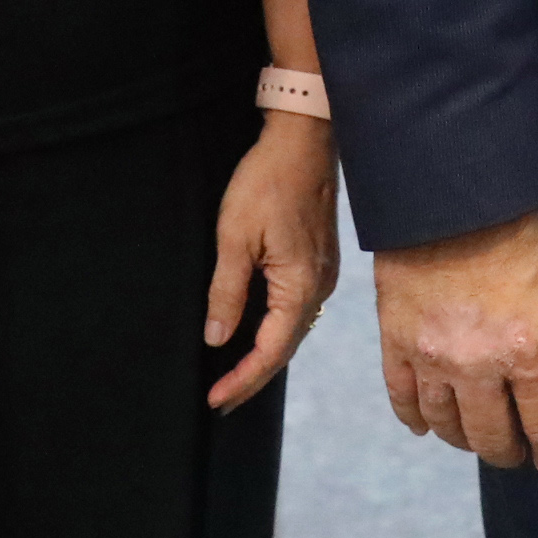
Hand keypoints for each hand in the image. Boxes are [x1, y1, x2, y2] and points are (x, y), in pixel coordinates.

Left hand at [204, 113, 339, 411]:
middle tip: (221, 400)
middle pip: (286, 348)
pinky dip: (275, 330)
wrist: (303, 137)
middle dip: (252, 376)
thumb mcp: (235, 236)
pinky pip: (297, 309)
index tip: (215, 400)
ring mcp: (322, 273)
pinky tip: (256, 334)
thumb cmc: (268, 180)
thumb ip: (227, 292)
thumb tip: (217, 339)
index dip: (242, 379)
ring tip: (234, 376)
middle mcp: (319, 286)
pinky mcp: (318, 260)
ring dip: (264, 356)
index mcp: (300, 285)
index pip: (271, 351)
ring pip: (293, 330)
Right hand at [372, 207, 537, 478]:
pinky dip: (414, 418)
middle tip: (513, 452)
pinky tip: (425, 427)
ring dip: (463, 438)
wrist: (450, 194)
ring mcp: (431, 356)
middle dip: (507, 451)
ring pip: (446, 423)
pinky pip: (402, 397)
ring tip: (474, 438)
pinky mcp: (394, 341)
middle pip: (492, 434)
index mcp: (527, 352)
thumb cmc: (515, 233)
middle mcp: (478, 365)